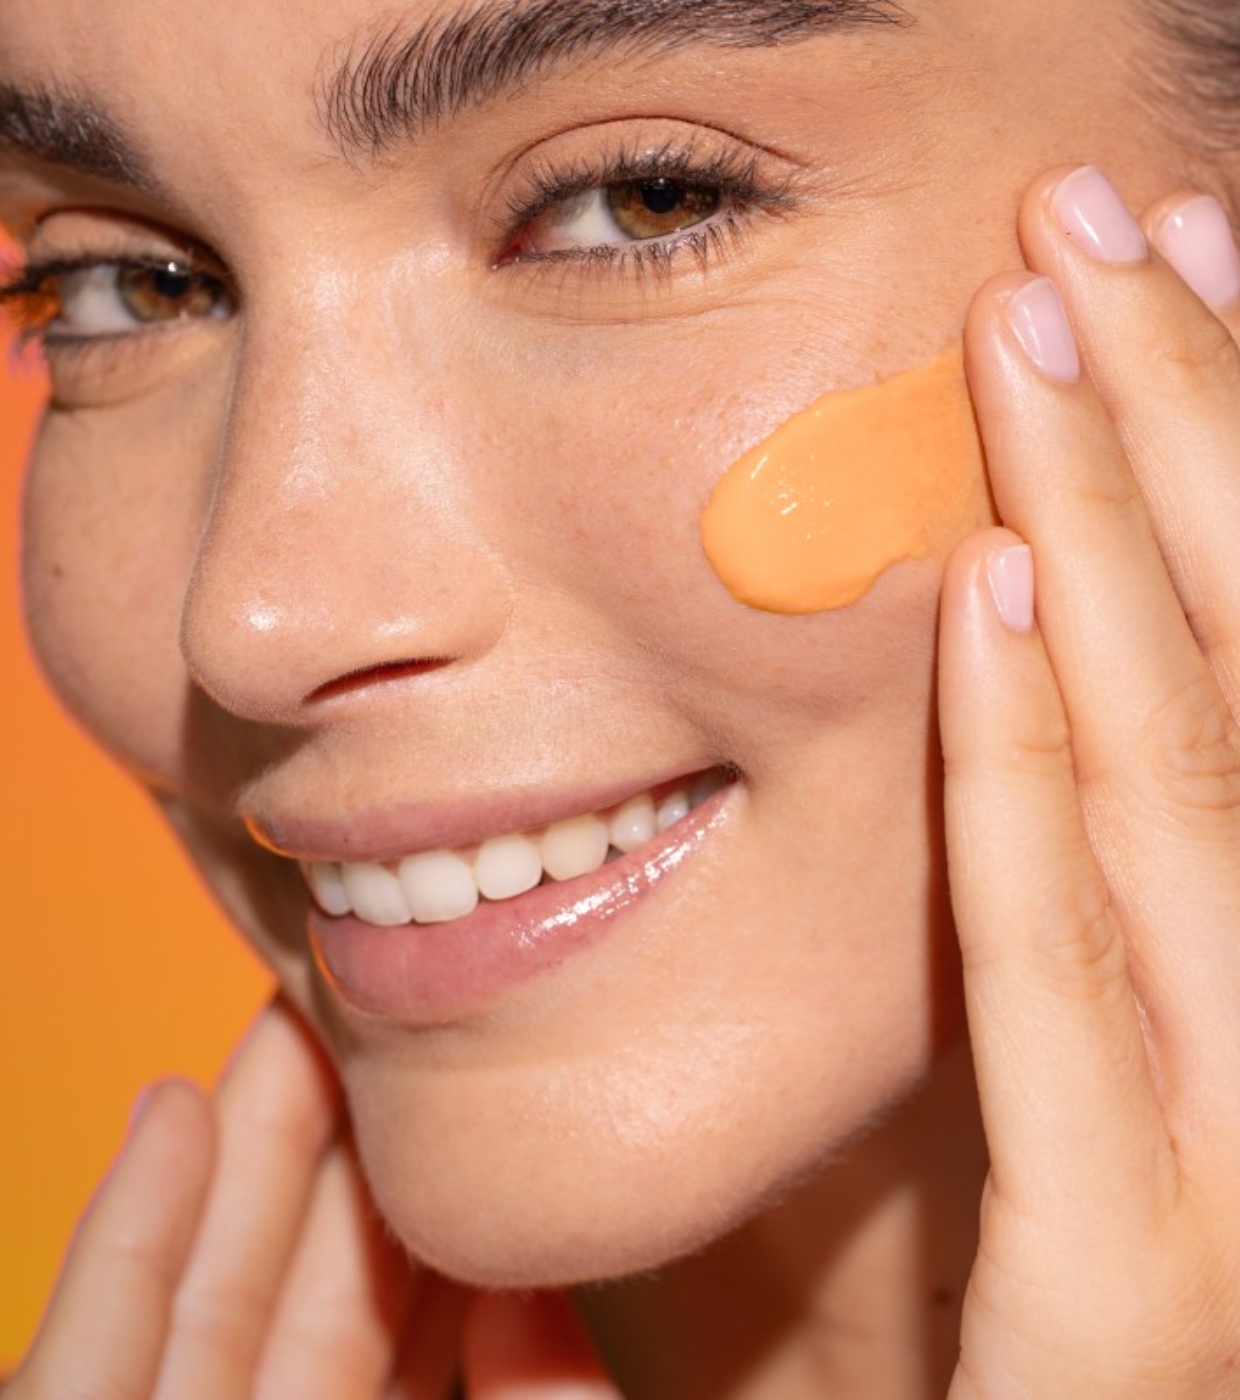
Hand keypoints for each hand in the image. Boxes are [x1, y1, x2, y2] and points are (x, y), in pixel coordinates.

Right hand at [6, 999, 618, 1397]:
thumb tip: (527, 1286)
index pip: (407, 1318)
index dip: (425, 1193)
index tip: (454, 1078)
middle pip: (303, 1276)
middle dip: (332, 1134)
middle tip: (371, 1006)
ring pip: (199, 1284)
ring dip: (235, 1140)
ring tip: (280, 1010)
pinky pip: (92, 1356)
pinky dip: (126, 1228)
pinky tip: (171, 1104)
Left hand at [939, 167, 1239, 1395]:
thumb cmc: (1117, 1303)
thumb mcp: (1139, 1059)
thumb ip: (1120, 882)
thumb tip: (1067, 629)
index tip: (1177, 271)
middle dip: (1190, 426)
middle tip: (1101, 221)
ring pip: (1192, 779)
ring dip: (1118, 528)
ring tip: (1044, 322)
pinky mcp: (1135, 1289)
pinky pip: (1065, 982)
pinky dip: (1035, 773)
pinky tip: (986, 592)